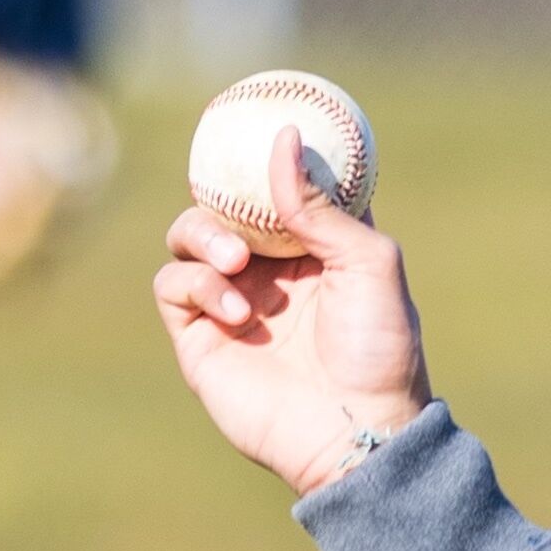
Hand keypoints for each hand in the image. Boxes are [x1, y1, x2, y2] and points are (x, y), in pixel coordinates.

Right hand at [152, 128, 431, 495]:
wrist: (355, 430)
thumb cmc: (377, 349)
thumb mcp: (368, 263)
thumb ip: (320, 205)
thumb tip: (282, 137)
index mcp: (319, 246)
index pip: (283, 187)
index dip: (273, 158)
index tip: (266, 120)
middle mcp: (273, 268)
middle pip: (225, 203)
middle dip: (227, 197)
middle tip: (244, 210)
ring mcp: (233, 298)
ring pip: (189, 236)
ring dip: (204, 237)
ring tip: (237, 263)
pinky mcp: (200, 335)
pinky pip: (172, 284)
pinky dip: (194, 283)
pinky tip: (234, 310)